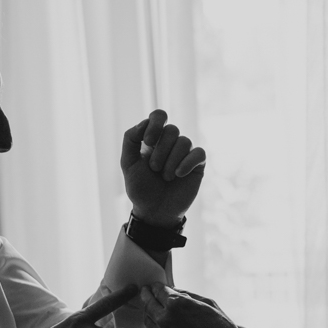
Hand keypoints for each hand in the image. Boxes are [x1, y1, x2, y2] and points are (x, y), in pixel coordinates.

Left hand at [121, 109, 205, 226]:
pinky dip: (187, 163)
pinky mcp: (197, 165)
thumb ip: (130, 139)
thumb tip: (145, 121)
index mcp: (153, 138)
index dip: (155, 124)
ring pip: (184, 141)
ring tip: (165, 177)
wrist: (154, 211)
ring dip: (171, 161)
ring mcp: (184, 153)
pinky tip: (179, 175)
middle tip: (154, 169)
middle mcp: (170, 143)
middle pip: (172, 129)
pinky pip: (198, 153)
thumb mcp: (128, 163)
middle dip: (161, 150)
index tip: (148, 142)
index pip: (159, 116)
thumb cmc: (140, 188)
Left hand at [139, 283, 248, 327]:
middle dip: (147, 296)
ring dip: (148, 312)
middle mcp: (164, 320)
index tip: (155, 285)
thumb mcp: (209, 305)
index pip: (159, 291)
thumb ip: (188, 296)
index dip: (156, 287)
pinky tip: (159, 324)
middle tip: (146, 291)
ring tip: (150, 307)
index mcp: (176, 304)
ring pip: (148, 321)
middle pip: (148, 304)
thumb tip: (174, 291)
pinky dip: (154, 327)